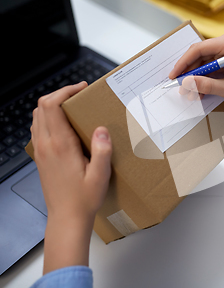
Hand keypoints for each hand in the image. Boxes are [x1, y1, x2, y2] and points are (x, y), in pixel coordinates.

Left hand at [31, 82, 112, 273]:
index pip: (52, 106)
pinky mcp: (40, 157)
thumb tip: (101, 129)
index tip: (81, 89)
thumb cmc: (84, 199)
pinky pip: (38, 128)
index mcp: (60, 146)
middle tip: (79, 94)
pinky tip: (64, 124)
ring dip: (52, 105)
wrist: (67, 217)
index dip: (65, 91)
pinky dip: (48, 118)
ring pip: (37, 116)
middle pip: (42, 107)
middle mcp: (46, 145)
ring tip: (72, 106)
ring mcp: (40, 151)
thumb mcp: (100, 175)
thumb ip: (102, 150)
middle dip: (60, 94)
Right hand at [170, 32, 223, 115]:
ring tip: (190, 93)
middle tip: (180, 87)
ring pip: (201, 61)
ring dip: (195, 77)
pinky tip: (200, 90)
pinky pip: (208, 65)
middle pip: (198, 54)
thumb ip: (207, 86)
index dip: (183, 63)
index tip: (174, 76)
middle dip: (188, 72)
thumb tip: (187, 83)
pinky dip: (203, 77)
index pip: (198, 50)